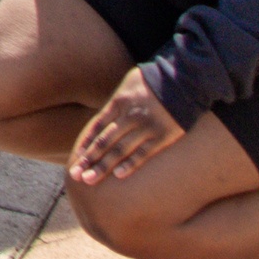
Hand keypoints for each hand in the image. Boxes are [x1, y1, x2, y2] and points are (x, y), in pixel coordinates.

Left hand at [68, 66, 186, 185]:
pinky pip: (144, 152)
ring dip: (104, 166)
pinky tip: (118, 175)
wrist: (183, 79)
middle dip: (88, 159)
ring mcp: (146, 126)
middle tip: (75, 175)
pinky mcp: (163, 135)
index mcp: (118, 102)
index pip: (96, 127)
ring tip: (89, 179)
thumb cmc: (152, 84)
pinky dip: (131, 164)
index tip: (75, 159)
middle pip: (104, 141)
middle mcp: (129, 115)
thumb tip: (101, 124)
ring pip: (120, 149)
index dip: (85, 144)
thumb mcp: (128, 86)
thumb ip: (115, 106)